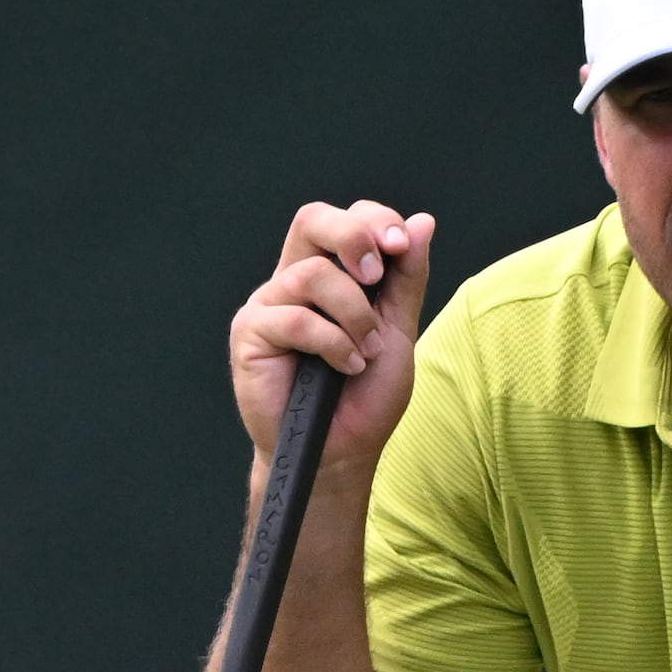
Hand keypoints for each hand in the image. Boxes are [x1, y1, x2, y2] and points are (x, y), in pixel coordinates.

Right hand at [229, 202, 434, 473]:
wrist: (341, 452)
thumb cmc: (365, 396)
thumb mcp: (398, 330)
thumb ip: (407, 278)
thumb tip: (422, 222)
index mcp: (330, 273)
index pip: (346, 219)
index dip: (373, 220)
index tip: (400, 246)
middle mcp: (294, 280)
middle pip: (312, 219)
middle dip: (353, 237)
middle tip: (376, 276)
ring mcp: (269, 305)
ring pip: (311, 275)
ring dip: (353, 315)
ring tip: (365, 353)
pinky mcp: (249, 334)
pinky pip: (294, 318)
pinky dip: (331, 343)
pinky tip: (346, 367)